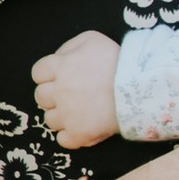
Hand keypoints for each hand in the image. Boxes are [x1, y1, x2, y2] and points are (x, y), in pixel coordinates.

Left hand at [32, 28, 121, 149]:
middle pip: (41, 97)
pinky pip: (63, 140)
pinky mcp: (79, 134)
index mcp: (59, 67)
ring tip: (80, 111)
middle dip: (53, 95)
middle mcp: (59, 92)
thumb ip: (70, 48)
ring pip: (50, 120)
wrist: (141, 86)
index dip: (48, 75)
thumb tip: (59, 59)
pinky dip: (70, 135)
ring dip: (62, 115)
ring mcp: (68, 115)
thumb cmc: (116, 60)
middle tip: (72, 94)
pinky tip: (82, 127)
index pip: (38, 73)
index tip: (61, 77)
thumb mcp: (91, 39)